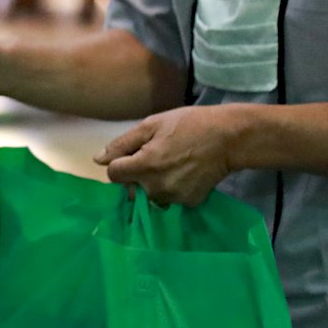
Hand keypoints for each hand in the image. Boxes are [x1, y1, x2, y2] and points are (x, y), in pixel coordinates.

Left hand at [93, 106, 241, 206]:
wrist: (229, 138)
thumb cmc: (188, 125)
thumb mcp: (151, 125)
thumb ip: (122, 144)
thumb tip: (98, 160)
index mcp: (144, 166)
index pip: (113, 175)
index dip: (120, 162)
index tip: (134, 153)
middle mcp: (156, 188)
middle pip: (131, 187)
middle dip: (136, 174)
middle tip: (156, 155)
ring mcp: (174, 198)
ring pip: (150, 195)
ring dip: (153, 183)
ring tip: (172, 163)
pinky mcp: (189, 203)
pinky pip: (170, 198)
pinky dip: (172, 188)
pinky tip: (184, 172)